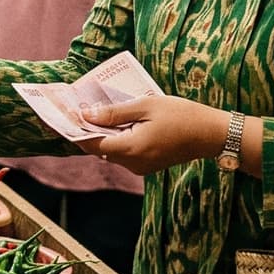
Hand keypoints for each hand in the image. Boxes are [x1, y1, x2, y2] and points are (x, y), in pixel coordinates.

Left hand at [80, 95, 227, 176]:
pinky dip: (117, 139)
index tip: (62, 115)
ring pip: (111, 151)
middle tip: (77, 108)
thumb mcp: (146, 106)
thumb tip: (86, 114)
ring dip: (103, 134)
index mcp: (130, 149)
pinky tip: (117, 122)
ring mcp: (140, 167)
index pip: (91, 143)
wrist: (211, 134)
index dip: (75, 129)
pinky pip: (124, 153)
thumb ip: (114, 113)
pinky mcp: (147, 166)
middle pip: (99, 148)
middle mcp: (132, 164)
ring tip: (96, 111)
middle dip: (87, 130)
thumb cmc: (181, 115)